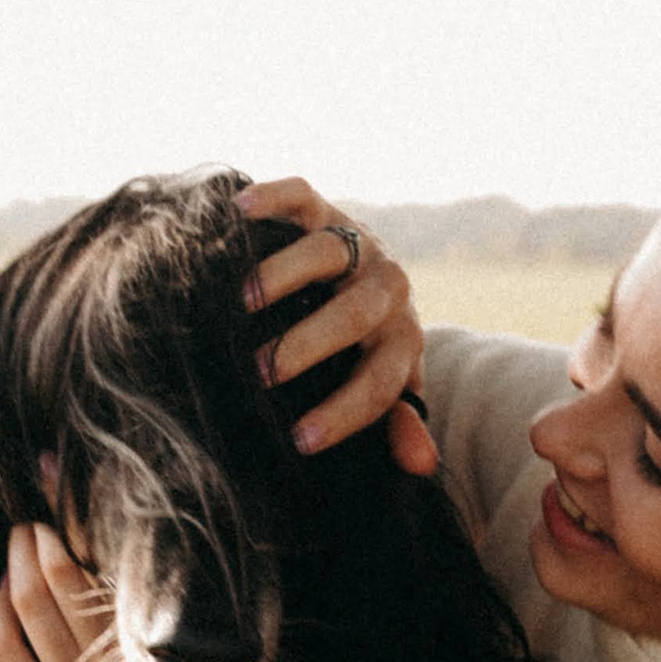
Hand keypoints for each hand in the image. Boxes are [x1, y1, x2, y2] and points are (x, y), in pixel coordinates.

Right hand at [236, 178, 439, 476]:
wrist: (369, 275)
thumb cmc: (365, 349)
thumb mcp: (386, 386)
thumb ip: (398, 422)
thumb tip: (422, 465)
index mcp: (402, 341)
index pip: (380, 383)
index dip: (344, 414)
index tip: (301, 440)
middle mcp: (387, 288)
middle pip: (357, 312)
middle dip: (312, 343)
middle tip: (266, 372)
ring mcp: (356, 244)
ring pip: (328, 250)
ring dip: (286, 274)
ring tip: (245, 302)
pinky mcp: (325, 209)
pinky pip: (301, 196)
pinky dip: (271, 197)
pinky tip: (237, 210)